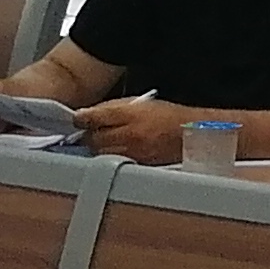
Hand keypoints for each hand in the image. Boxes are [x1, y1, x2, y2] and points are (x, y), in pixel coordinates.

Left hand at [73, 97, 189, 164]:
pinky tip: (116, 151)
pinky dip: (110, 157)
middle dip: (89, 135)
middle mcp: (129, 134)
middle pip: (93, 139)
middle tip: (92, 131)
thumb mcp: (141, 103)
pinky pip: (114, 161)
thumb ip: (113, 107)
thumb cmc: (168, 115)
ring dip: (98, 147)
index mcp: (130, 114)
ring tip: (104, 141)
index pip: (94, 117)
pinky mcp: (136, 165)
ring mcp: (132, 152)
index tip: (79, 119)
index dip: (82, 118)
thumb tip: (89, 114)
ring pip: (101, 153)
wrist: (190, 133)